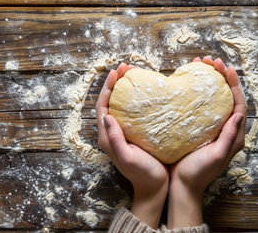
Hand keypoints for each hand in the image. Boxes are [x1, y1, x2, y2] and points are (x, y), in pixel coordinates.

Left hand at [96, 62, 168, 228]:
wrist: (154, 189)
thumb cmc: (142, 175)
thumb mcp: (127, 158)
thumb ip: (115, 139)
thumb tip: (106, 116)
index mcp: (106, 137)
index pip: (103, 106)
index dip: (108, 87)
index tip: (117, 71)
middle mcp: (111, 133)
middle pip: (110, 102)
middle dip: (115, 83)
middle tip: (127, 67)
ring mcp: (122, 133)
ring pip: (119, 105)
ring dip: (124, 89)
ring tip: (134, 75)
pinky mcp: (133, 135)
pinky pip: (130, 112)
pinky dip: (134, 100)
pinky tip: (145, 94)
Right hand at [167, 57, 246, 227]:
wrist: (181, 186)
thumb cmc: (198, 172)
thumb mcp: (217, 155)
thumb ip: (229, 136)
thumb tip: (239, 114)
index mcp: (233, 135)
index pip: (238, 104)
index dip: (233, 84)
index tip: (225, 68)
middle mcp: (224, 129)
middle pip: (226, 97)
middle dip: (220, 77)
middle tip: (209, 61)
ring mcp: (210, 129)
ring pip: (212, 100)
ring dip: (208, 82)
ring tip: (198, 66)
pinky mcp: (197, 130)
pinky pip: (199, 107)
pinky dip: (195, 93)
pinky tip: (187, 85)